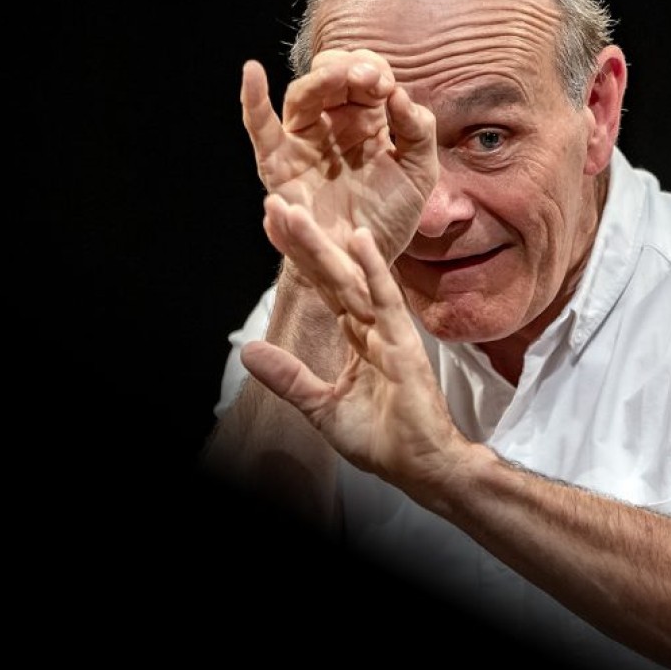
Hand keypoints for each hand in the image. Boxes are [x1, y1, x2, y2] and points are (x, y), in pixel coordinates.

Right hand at [240, 50, 437, 263]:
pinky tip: (252, 72)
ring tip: (338, 77)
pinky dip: (252, 100)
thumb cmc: (391, 216)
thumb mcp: (419, 172)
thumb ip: (418, 131)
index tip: (387, 87)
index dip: (373, 71)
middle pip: (330, 77)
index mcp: (366, 120)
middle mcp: (332, 124)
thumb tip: (397, 93)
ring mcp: (303, 142)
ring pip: (302, 96)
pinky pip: (260, 129)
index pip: (362, 75)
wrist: (368, 260)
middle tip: (371, 80)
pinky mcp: (279, 164)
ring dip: (320, 81)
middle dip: (350, 70)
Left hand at [242, 194, 467, 494]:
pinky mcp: (403, 343)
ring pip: (351, 279)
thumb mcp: (320, 407)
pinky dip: (374, 268)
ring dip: (325, 245)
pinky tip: (360, 238)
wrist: (420, 466)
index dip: (297, 257)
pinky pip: (386, 299)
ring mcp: (388, 331)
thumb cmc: (383, 439)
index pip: (321, 288)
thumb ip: (288, 377)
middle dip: (303, 240)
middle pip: (331, 274)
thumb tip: (250, 349)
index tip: (272, 225)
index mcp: (355, 337)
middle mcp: (371, 326)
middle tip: (276, 203)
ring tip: (297, 213)